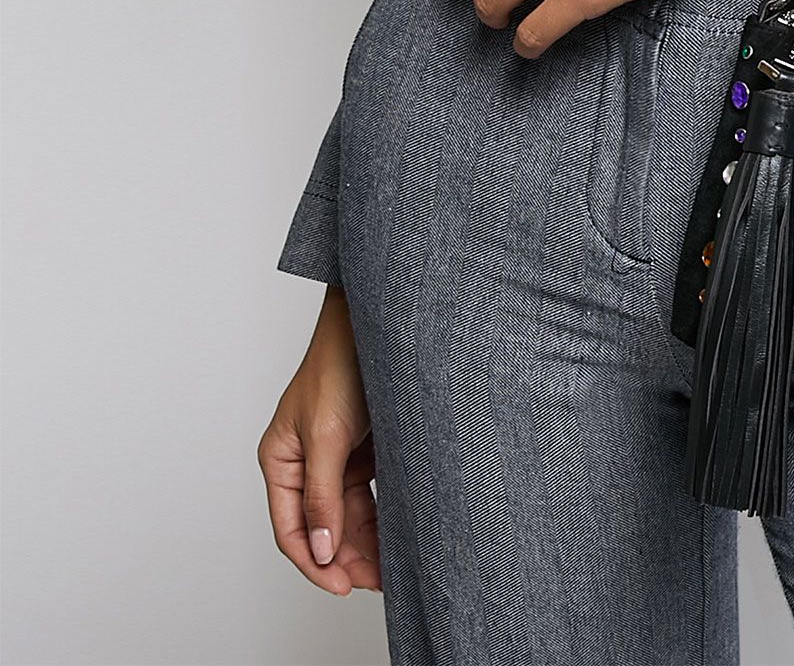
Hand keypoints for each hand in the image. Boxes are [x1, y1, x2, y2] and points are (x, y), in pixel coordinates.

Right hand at [259, 286, 380, 594]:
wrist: (377, 324)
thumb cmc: (341, 366)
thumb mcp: (327, 435)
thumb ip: (323, 495)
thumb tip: (321, 550)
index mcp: (280, 460)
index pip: (291, 528)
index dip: (313, 562)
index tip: (341, 586)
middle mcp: (304, 463)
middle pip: (321, 527)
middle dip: (345, 558)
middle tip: (375, 583)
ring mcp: (333, 457)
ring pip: (346, 515)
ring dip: (365, 542)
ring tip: (390, 569)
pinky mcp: (362, 448)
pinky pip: (367, 495)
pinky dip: (380, 516)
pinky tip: (396, 536)